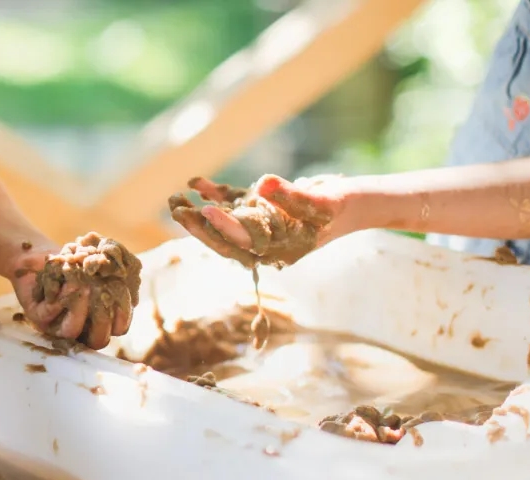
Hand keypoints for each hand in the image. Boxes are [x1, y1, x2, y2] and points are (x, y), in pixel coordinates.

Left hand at [10, 241, 135, 349]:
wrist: (41, 256)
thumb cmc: (77, 259)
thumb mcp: (104, 260)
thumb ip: (120, 270)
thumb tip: (129, 287)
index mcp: (98, 319)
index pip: (118, 329)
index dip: (123, 314)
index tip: (122, 291)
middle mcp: (80, 327)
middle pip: (99, 340)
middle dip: (104, 316)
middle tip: (103, 290)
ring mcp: (57, 324)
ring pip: (72, 331)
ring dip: (81, 307)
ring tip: (86, 284)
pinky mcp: (37, 314)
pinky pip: (49, 313)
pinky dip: (61, 295)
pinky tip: (68, 277)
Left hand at [172, 174, 350, 265]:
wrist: (354, 205)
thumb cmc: (340, 206)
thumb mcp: (320, 202)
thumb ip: (292, 195)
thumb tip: (264, 184)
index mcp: (277, 248)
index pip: (244, 241)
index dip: (223, 228)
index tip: (204, 211)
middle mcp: (264, 244)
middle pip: (224, 239)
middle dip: (198, 226)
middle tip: (176, 210)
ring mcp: (260, 229)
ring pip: (223, 224)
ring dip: (198, 213)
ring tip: (175, 199)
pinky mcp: (260, 213)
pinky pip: (232, 206)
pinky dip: (215, 195)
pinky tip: (195, 182)